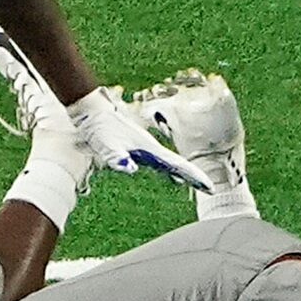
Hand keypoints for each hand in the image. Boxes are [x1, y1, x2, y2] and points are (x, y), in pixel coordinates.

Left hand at [64, 88, 216, 192]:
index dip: (192, 176)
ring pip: (170, 163)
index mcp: (148, 149)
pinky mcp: (137, 148)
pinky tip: (171, 175)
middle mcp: (150, 148)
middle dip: (193, 176)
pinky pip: (160, 162)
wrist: (92, 111)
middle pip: (177, 164)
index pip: (175, 164)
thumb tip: (129, 168)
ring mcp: (145, 148)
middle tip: (209, 188)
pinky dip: (170, 170)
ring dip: (184, 173)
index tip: (208, 186)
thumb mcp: (105, 144)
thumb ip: (116, 157)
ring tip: (196, 183)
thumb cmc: (99, 128)